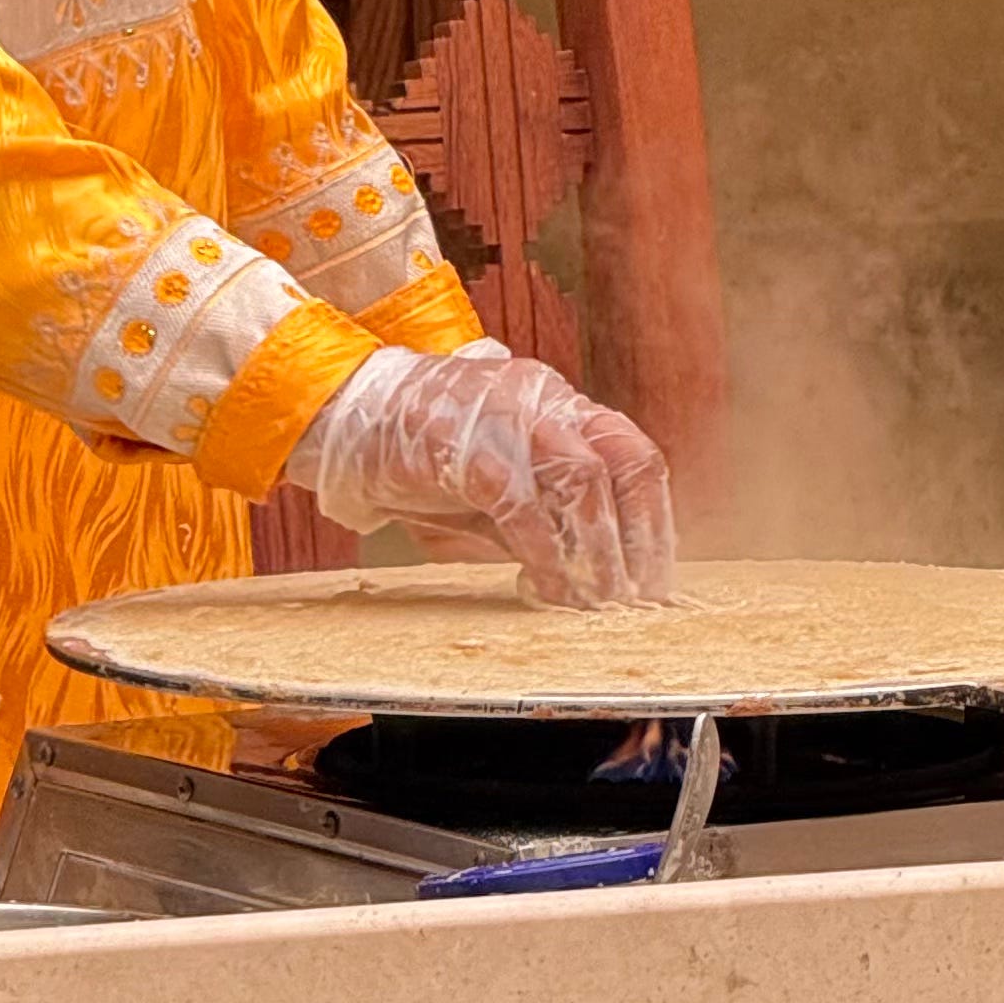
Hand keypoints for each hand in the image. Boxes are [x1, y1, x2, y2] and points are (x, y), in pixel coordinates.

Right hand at [285, 342, 676, 608]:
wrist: (348, 413)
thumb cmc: (425, 450)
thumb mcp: (499, 477)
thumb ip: (543, 510)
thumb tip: (594, 575)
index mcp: (556, 403)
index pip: (631, 453)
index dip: (652, 521)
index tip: (655, 580)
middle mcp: (542, 400)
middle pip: (623, 461)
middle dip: (637, 540)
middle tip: (635, 600)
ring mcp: (504, 415)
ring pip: (582, 478)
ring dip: (596, 551)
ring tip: (595, 602)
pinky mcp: (463, 443)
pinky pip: (519, 502)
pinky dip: (541, 552)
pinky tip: (542, 587)